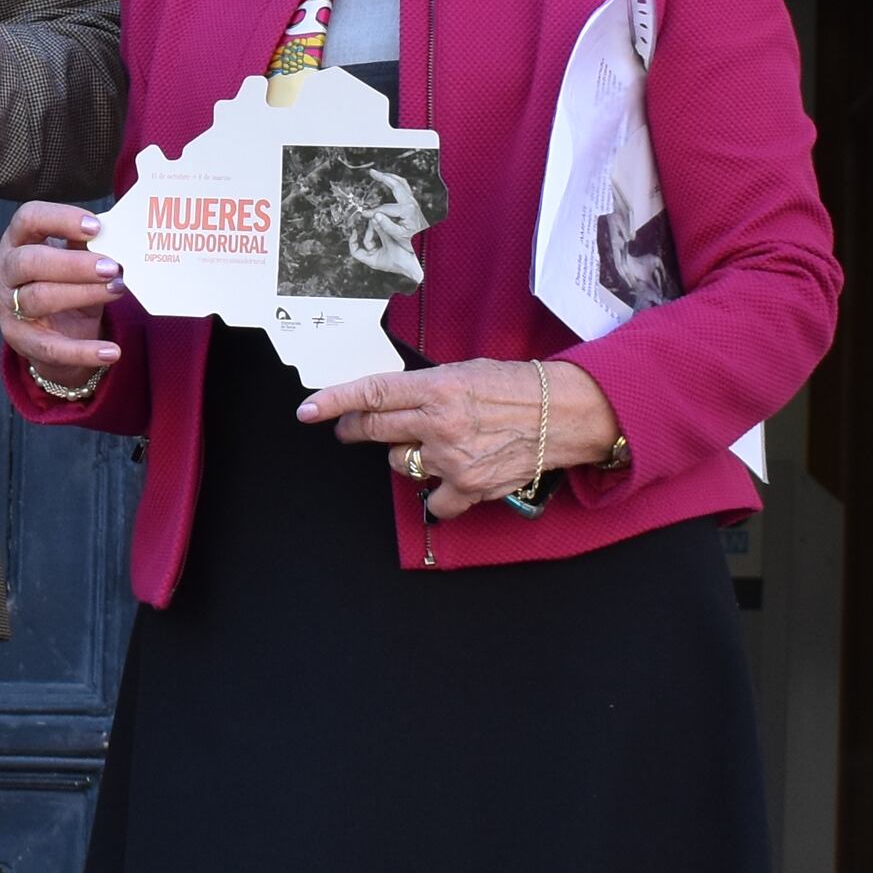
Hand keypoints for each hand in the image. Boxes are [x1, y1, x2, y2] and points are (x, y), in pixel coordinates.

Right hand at [0, 200, 119, 385]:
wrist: (57, 333)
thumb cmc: (66, 283)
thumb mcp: (74, 259)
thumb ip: (86, 244)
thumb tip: (114, 232)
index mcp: (18, 241)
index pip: (27, 218)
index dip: (59, 219)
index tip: (96, 226)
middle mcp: (5, 272)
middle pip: (28, 261)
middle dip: (72, 264)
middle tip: (111, 267)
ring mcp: (8, 308)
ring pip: (39, 298)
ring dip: (82, 294)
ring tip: (117, 290)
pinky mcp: (22, 341)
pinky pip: (51, 348)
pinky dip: (84, 351)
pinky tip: (112, 351)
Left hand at [302, 357, 622, 517]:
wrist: (565, 413)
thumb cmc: (517, 387)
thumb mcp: (465, 372)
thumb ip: (424, 387)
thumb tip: (385, 400)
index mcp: (438, 387)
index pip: (372, 393)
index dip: (334, 402)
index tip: (307, 411)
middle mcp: (440, 423)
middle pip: (375, 431)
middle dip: (355, 430)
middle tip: (352, 429)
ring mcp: (452, 459)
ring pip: (400, 464)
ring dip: (407, 456)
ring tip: (435, 445)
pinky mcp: (468, 487)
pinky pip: (432, 500)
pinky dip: (438, 493)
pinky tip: (451, 478)